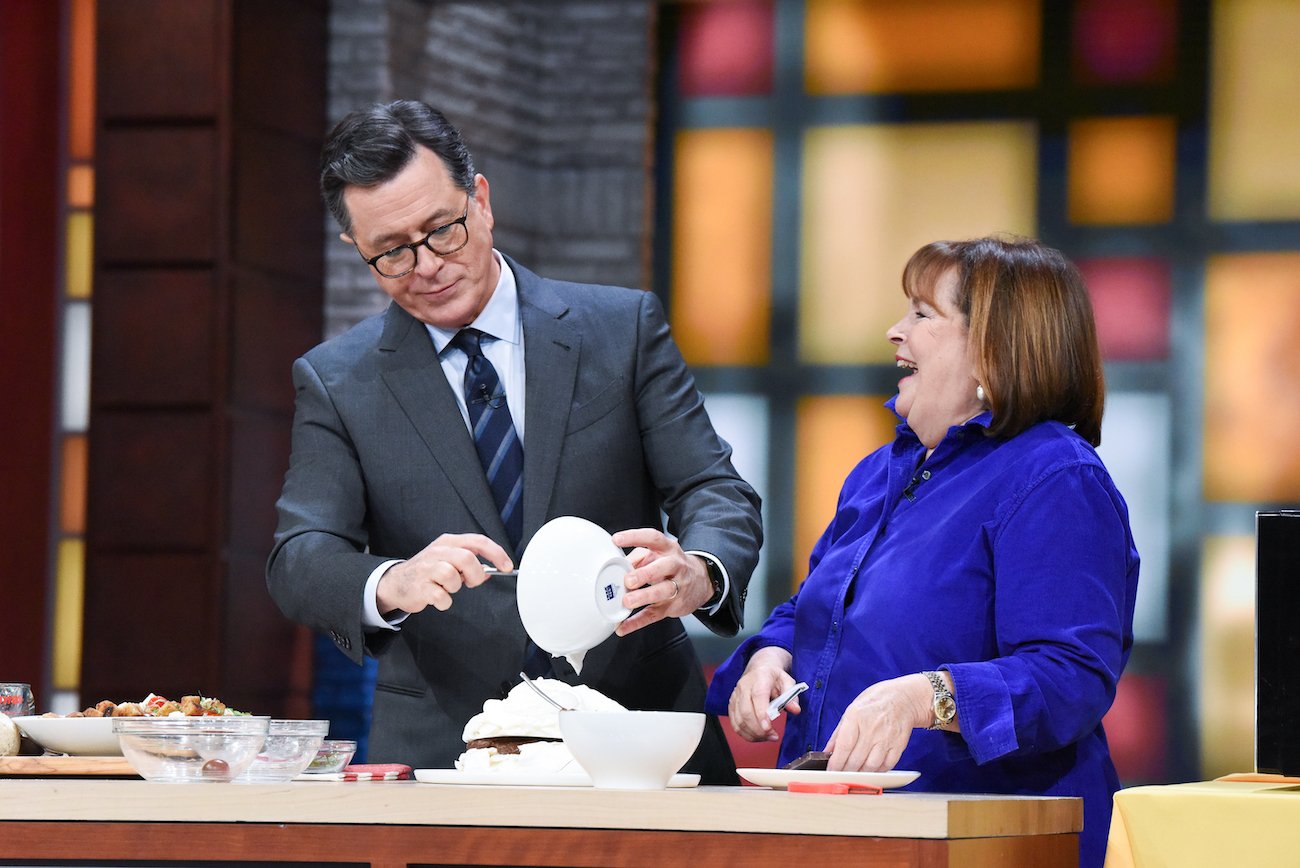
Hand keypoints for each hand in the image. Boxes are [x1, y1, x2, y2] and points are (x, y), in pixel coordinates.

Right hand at [375, 533, 511, 614]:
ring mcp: (426, 568)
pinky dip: (444, 602)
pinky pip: (442, 597)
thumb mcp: (448, 560)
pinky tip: (438, 598)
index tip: (507, 566)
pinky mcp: (420, 586)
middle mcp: (437, 551)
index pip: (478, 541)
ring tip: (447, 588)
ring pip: (453, 576)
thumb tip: (491, 570)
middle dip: (475, 574)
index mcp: (448, 542)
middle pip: (467, 558)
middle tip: (471, 583)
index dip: (496, 553)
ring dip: (455, 587)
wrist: (396, 583)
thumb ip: (469, 563)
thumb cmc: (426, 571)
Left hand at [610, 528, 712, 635]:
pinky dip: (637, 622)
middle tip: (629, 580)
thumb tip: (617, 566)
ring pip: (662, 592)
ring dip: (644, 597)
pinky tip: (623, 626)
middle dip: (645, 574)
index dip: (634, 537)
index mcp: (668, 549)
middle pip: (663, 567)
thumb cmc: (671, 565)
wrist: (702, 581)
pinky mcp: (673, 606)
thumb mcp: (658, 554)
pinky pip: (654, 614)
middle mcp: (675, 566)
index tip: (616, 540)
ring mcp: (677, 587)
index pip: (652, 537)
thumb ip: (637, 558)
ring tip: (628, 602)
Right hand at [726, 646, 796, 741]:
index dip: (761, 714)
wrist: (759, 670)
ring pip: (739, 720)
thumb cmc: (773, 677)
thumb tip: (795, 709)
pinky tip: (758, 736)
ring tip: (768, 737)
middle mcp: (744, 686)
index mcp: (760, 677)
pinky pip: (735, 724)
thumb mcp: (787, 681)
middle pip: (746, 711)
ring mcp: (736, 696)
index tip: (768, 728)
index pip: (758, 696)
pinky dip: (746, 734)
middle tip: (773, 736)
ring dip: (753, 734)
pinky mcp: (732, 705)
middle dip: (758, 729)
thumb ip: (792, 696)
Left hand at [823, 673, 931, 771]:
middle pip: (856, 759)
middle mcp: (872, 728)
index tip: (830, 771)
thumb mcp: (852, 709)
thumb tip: (828, 751)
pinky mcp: (899, 745)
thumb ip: (839, 732)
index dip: (836, 762)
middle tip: (840, 775)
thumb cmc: (875, 702)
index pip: (844, 746)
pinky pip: (886, 766)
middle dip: (846, 772)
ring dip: (861, 775)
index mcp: (857, 716)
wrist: (903, 698)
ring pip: (871, 766)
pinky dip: (877, 772)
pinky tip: (870, 770)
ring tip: (854, 774)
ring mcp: (886, 738)